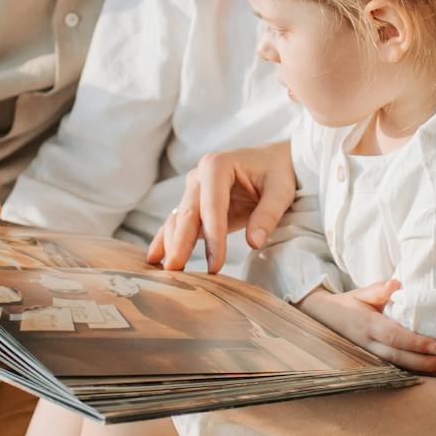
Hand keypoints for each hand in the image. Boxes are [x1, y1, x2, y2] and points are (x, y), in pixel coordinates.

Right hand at [147, 141, 298, 274]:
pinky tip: (154, 258)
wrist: (273, 162)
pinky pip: (177, 223)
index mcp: (217, 166)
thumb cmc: (277, 173)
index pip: (212, 206)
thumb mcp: (281, 191)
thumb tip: (254, 243)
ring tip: (170, 273)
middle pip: (188, 213)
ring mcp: (193, 190)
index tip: (216, 265)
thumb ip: (268, 215)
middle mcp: (199, 176)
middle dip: (181, 244)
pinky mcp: (194, 204)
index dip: (213, 237)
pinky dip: (165, 240)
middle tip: (176, 271)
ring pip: (178, 220)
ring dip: (172, 245)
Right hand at [300, 280, 435, 370]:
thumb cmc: (350, 304)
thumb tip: (396, 284)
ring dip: (420, 369)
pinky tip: (430, 372)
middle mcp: (368, 343)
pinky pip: (394, 368)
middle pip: (397, 357)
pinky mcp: (373, 360)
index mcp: (367, 324)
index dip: (413, 342)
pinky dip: (412, 371)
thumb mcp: (361, 293)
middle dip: (422, 362)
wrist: (326, 318)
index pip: (393, 335)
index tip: (434, 344)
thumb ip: (378, 290)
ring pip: (396, 366)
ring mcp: (370, 355)